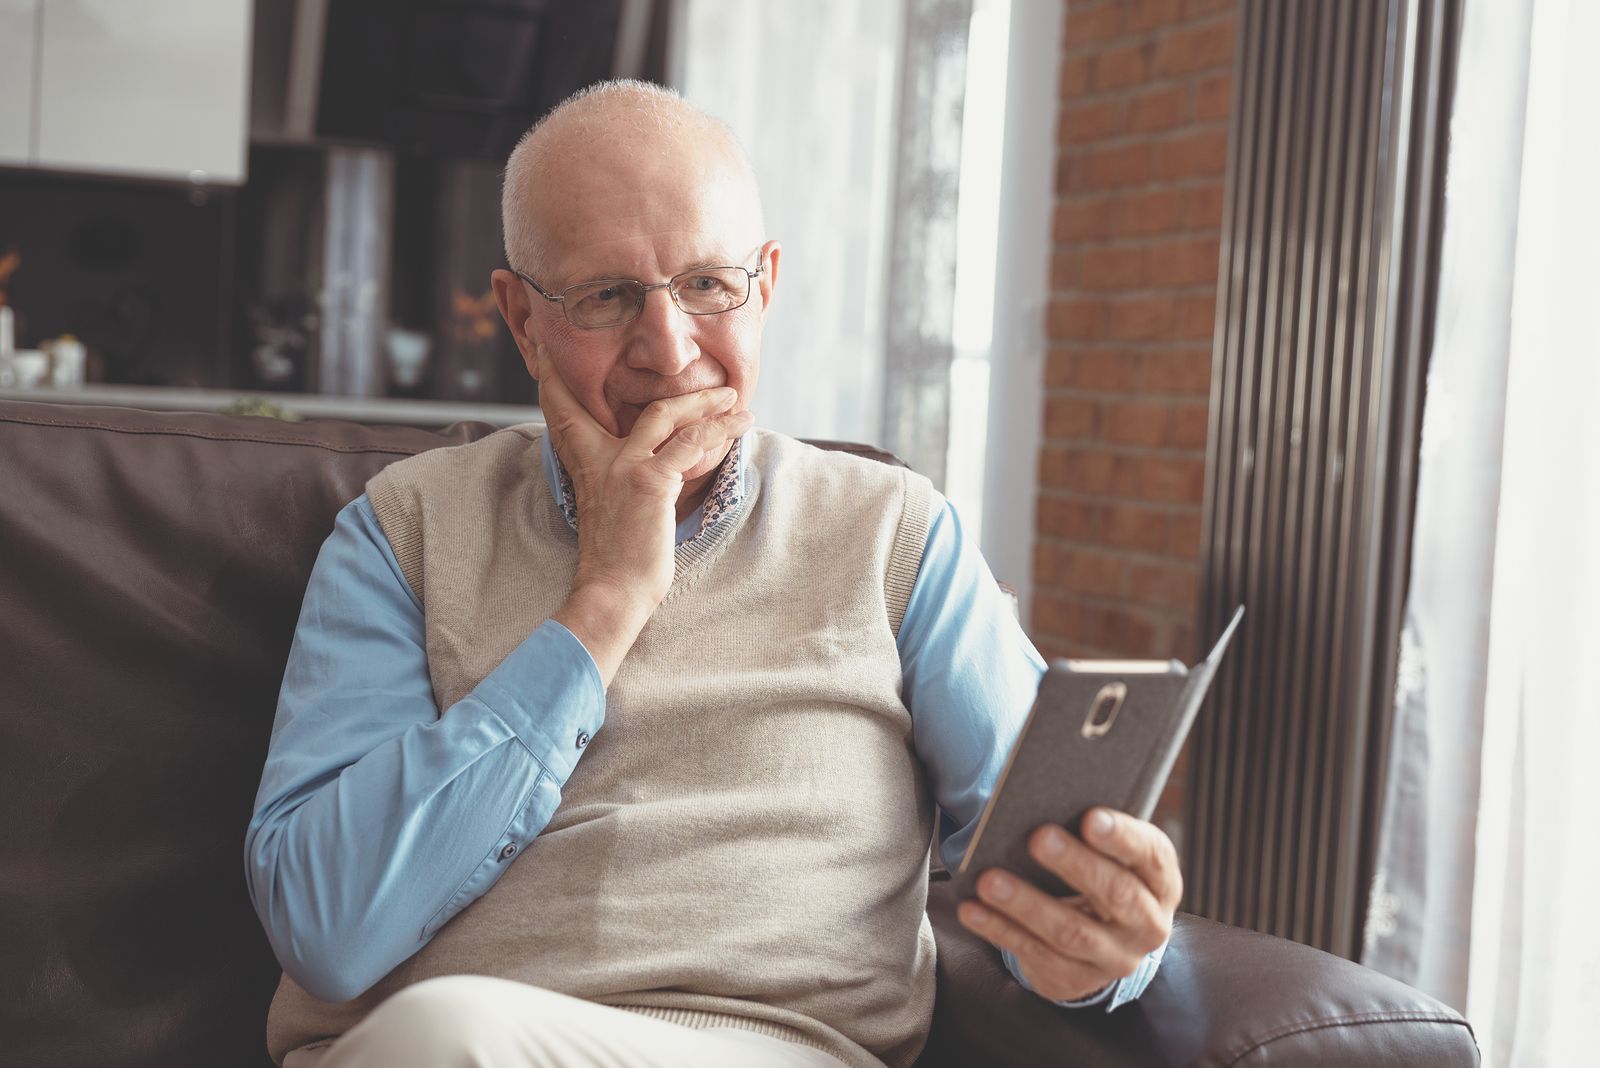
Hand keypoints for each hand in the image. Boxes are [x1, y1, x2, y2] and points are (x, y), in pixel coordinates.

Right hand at [537, 352, 752, 682]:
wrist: (611, 590)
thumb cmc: (614, 559)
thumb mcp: (605, 509)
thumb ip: (614, 480)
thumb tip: (646, 467)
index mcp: (585, 464)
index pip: (563, 410)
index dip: (553, 379)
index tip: (549, 352)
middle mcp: (601, 458)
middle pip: (632, 403)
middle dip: (664, 382)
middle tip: (702, 373)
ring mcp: (625, 467)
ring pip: (669, 415)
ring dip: (707, 404)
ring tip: (734, 397)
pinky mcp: (651, 481)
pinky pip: (692, 444)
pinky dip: (721, 430)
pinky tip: (741, 424)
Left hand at [957, 808, 1180, 1002]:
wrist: (1103, 944)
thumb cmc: (1101, 875)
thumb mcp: (1111, 856)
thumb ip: (1092, 832)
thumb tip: (1044, 795)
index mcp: (1161, 882)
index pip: (1151, 856)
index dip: (1122, 838)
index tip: (1090, 817)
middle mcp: (1147, 925)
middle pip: (1116, 894)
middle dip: (1075, 865)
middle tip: (1038, 837)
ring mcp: (1113, 958)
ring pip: (1070, 932)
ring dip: (1026, 904)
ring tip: (989, 880)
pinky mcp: (1075, 979)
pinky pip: (1035, 954)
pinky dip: (1000, 930)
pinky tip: (972, 909)